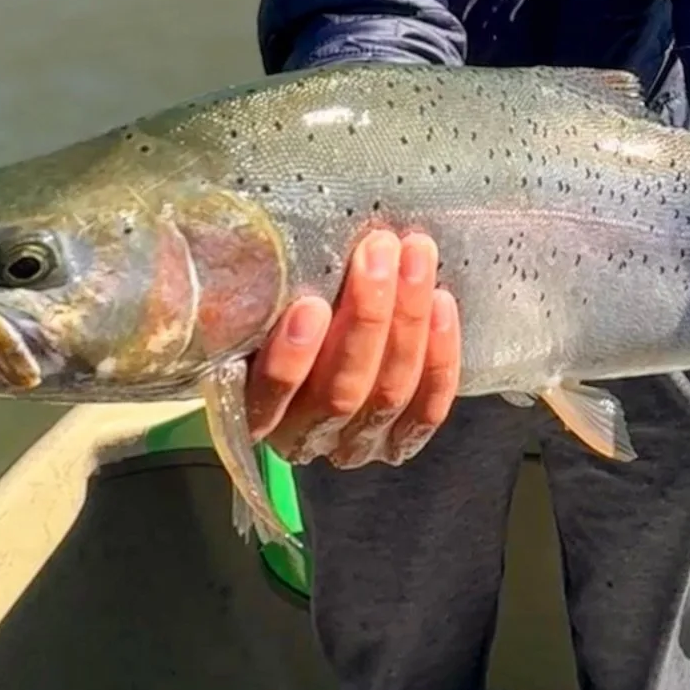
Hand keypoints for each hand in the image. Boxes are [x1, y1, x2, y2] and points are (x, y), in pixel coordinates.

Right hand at [245, 229, 461, 467]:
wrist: (324, 337)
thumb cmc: (281, 309)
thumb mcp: (254, 302)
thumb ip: (252, 289)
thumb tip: (247, 247)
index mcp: (255, 410)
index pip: (271, 395)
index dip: (292, 357)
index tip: (309, 305)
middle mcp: (305, 435)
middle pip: (342, 390)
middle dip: (367, 316)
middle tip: (379, 250)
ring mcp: (356, 442)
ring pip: (388, 393)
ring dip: (407, 319)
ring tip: (415, 256)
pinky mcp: (400, 437)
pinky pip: (427, 408)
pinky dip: (439, 356)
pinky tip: (442, 302)